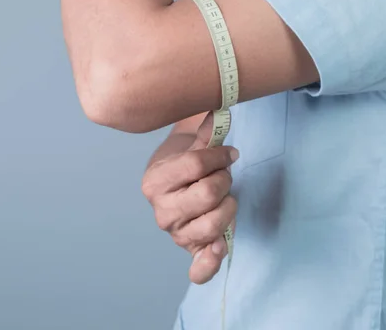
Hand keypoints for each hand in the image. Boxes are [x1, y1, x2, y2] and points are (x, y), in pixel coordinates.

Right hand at [142, 115, 238, 283]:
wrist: (178, 186)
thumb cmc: (187, 164)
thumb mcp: (192, 146)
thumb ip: (206, 134)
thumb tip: (219, 116)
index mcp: (155, 181)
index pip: (195, 165)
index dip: (220, 156)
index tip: (229, 152)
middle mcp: (161, 211)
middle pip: (207, 194)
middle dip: (224, 180)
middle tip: (224, 176)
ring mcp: (176, 233)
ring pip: (212, 225)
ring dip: (229, 208)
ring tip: (226, 199)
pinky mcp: (192, 250)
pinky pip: (199, 269)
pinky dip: (210, 263)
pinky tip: (221, 247)